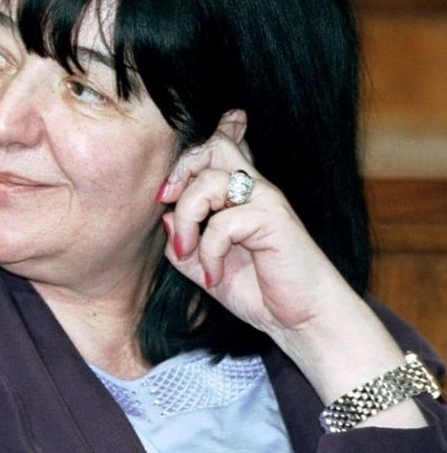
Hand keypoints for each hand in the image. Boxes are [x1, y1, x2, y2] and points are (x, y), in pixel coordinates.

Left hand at [156, 130, 353, 337]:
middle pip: (213, 146)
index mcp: (240, 195)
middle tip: (165, 200)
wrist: (303, 320)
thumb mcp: (206, 269)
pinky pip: (222, 223)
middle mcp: (254, 189)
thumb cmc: (259, 292)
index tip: (166, 193)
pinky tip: (214, 276)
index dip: (190, 154)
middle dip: (180, 170)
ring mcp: (265, 201)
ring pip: (208, 182)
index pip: (219, 148)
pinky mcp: (273, 219)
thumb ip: (184, 246)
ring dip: (187, 220)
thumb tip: (167, 218)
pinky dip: (208, 252)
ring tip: (188, 253)